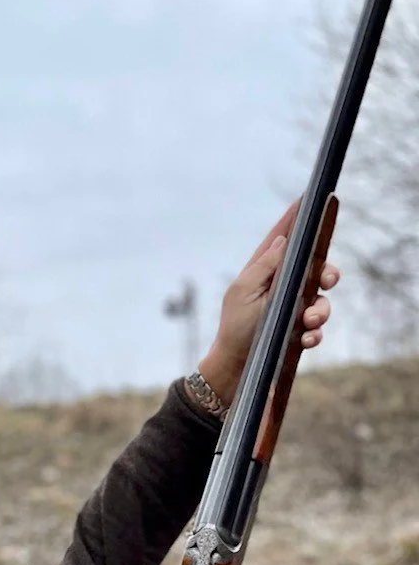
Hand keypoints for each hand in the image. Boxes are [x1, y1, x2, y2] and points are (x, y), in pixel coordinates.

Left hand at [198, 199, 340, 404]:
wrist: (235, 367)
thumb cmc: (235, 328)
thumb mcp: (245, 292)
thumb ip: (265, 267)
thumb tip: (283, 240)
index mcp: (264, 271)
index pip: (283, 239)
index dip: (297, 219)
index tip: (311, 197)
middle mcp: (282, 286)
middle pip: (316, 268)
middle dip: (328, 272)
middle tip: (328, 280)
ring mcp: (292, 309)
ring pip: (322, 300)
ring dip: (321, 310)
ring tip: (310, 322)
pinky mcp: (297, 331)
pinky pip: (317, 328)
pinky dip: (315, 333)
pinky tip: (306, 339)